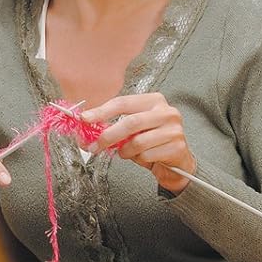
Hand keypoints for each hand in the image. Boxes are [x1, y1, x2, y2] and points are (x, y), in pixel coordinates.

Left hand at [80, 92, 196, 193]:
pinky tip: (144, 157)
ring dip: (125, 151)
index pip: (123, 102)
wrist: (176, 161)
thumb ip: (116, 125)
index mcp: (154, 101)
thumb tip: (88, 126)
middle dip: (108, 136)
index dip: (102, 111)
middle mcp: (166, 112)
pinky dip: (139, 159)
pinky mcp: (176, 147)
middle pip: (130, 122)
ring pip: (137, 142)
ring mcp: (173, 129)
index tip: (85, 118)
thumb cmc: (152, 142)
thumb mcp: (134, 129)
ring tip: (127, 153)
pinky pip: (147, 155)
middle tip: (94, 146)